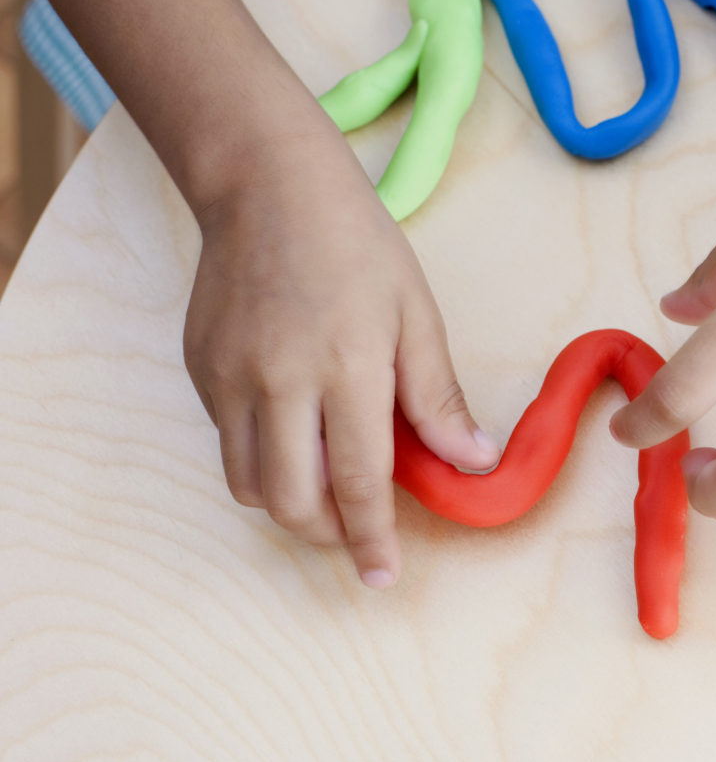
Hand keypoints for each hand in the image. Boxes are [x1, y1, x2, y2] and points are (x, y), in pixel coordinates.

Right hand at [184, 139, 497, 584]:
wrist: (267, 186)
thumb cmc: (357, 246)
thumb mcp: (417, 317)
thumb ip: (436, 398)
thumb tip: (470, 461)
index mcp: (346, 369)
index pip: (360, 483)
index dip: (371, 539)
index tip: (382, 575)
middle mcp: (278, 382)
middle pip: (291, 501)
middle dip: (327, 534)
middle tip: (357, 534)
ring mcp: (229, 377)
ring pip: (248, 484)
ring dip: (290, 504)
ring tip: (329, 490)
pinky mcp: (200, 369)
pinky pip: (228, 442)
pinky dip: (262, 459)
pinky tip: (297, 434)